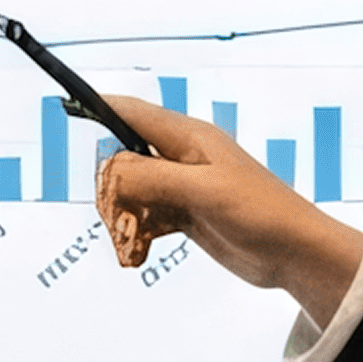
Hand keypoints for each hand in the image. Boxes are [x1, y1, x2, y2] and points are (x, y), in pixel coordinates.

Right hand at [92, 100, 362, 304]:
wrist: (296, 254)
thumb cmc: (261, 213)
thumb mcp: (203, 191)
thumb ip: (153, 177)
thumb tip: (111, 170)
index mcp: (190, 138)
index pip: (133, 112)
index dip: (98, 107)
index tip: (67, 107)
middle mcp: (184, 157)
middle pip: (124, 157)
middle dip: (111, 185)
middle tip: (114, 213)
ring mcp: (185, 186)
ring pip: (133, 191)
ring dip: (124, 214)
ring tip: (131, 240)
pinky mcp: (188, 214)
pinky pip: (148, 215)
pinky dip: (139, 231)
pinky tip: (140, 251)